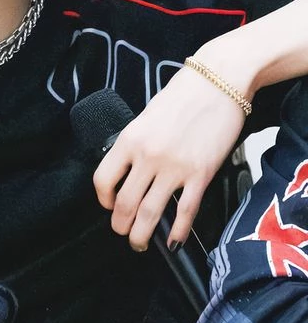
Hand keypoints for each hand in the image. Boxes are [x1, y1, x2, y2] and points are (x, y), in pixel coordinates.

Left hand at [92, 65, 247, 250]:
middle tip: (123, 232)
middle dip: (120, 226)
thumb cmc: (185, 94)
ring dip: (141, 235)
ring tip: (140, 243)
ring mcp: (174, 167)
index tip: (108, 206)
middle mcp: (148, 156)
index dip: (103, 200)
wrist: (220, 79)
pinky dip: (177, 231)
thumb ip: (136, 144)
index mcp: (129, 140)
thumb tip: (130, 172)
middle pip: (124, 204)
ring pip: (150, 213)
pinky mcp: (201, 174)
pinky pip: (185, 211)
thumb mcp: (147, 116)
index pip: (103, 180)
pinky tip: (173, 241)